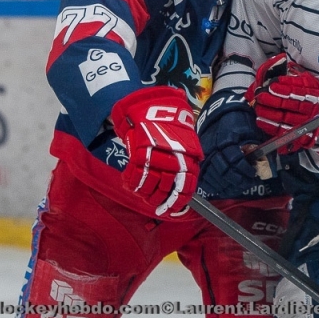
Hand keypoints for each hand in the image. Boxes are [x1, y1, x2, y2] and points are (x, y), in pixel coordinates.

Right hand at [110, 86, 202, 216]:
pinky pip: (134, 178)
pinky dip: (130, 184)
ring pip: (149, 188)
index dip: (178, 203)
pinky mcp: (139, 154)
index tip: (172, 211)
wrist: (153, 106)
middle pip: (165, 191)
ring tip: (142, 193)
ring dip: (144, 194)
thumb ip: (187, 166)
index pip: (185, 189)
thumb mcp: (187, 145)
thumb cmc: (171, 128)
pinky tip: (130, 183)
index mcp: (188, 160)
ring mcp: (156, 158)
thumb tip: (185, 191)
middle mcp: (173, 161)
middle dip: (158, 201)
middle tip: (153, 203)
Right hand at [195, 90, 269, 196]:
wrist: (220, 109)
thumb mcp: (249, 128)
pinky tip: (224, 188)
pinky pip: (205, 175)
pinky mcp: (201, 157)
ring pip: (213, 176)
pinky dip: (214, 185)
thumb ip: (254, 145)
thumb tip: (263, 161)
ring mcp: (206, 153)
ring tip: (239, 187)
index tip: (253, 174)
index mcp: (227, 139)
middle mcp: (214, 147)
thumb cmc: (238, 118)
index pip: (235, 160)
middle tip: (249, 183)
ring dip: (227, 185)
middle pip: (224, 171)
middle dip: (238, 180)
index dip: (245, 170)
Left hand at [244, 53, 318, 153]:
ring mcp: (307, 123)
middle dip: (274, 101)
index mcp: (314, 93)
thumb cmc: (303, 90)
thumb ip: (289, 72)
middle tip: (260, 96)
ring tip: (258, 108)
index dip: (285, 89)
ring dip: (270, 114)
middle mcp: (313, 109)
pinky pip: (284, 132)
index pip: (299, 92)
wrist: (315, 109)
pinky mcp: (300, 135)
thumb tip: (279, 58)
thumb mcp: (300, 77)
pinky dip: (271, 126)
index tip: (271, 86)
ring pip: (287, 119)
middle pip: (292, 106)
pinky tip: (260, 120)